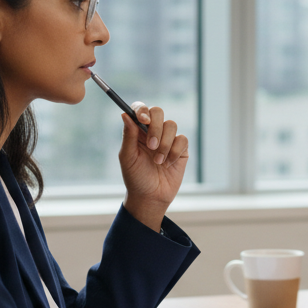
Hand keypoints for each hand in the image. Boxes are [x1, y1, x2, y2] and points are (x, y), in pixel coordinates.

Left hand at [118, 102, 188, 231]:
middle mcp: (153, 131)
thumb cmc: (135, 178)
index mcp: (137, 131)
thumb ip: (128, 135)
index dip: (142, 110)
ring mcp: (168, 139)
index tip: (142, 119)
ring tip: (158, 161)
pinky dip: (175, 152)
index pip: (140, 110)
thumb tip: (124, 114)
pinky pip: (182, 140)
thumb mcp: (127, 157)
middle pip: (158, 112)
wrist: (151, 197)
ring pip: (172, 125)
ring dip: (164, 144)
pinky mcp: (181, 149)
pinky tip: (168, 164)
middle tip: (151, 146)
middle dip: (156, 127)